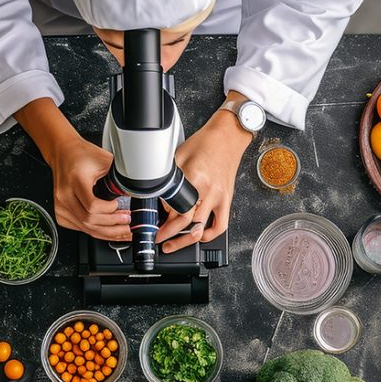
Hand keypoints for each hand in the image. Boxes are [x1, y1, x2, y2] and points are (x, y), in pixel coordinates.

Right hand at [15, 98, 130, 240]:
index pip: (92, 206)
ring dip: (107, 232)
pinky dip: (97, 231)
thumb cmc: (82, 154)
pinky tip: (109, 231)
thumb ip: (117, 177)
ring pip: (86, 228)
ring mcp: (60, 206)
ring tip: (123, 230)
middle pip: (90, 221)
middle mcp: (64, 195)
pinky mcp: (61, 213)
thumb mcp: (104, 160)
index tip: (118, 204)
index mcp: (75, 181)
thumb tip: (135, 193)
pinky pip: (81, 228)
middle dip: (113, 225)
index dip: (109, 210)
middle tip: (127, 221)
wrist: (63, 152)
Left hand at [157, 105, 252, 252]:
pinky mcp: (227, 200)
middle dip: (170, 235)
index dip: (162, 221)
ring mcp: (219, 197)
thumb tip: (157, 196)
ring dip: (185, 240)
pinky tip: (198, 237)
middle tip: (158, 239)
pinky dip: (209, 236)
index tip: (153, 226)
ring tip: (172, 244)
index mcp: (194, 178)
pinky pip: (221, 226)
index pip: (175, 208)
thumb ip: (168, 177)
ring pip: (201, 228)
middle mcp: (208, 191)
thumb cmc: (203, 143)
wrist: (227, 137)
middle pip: (186, 223)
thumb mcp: (178, 156)